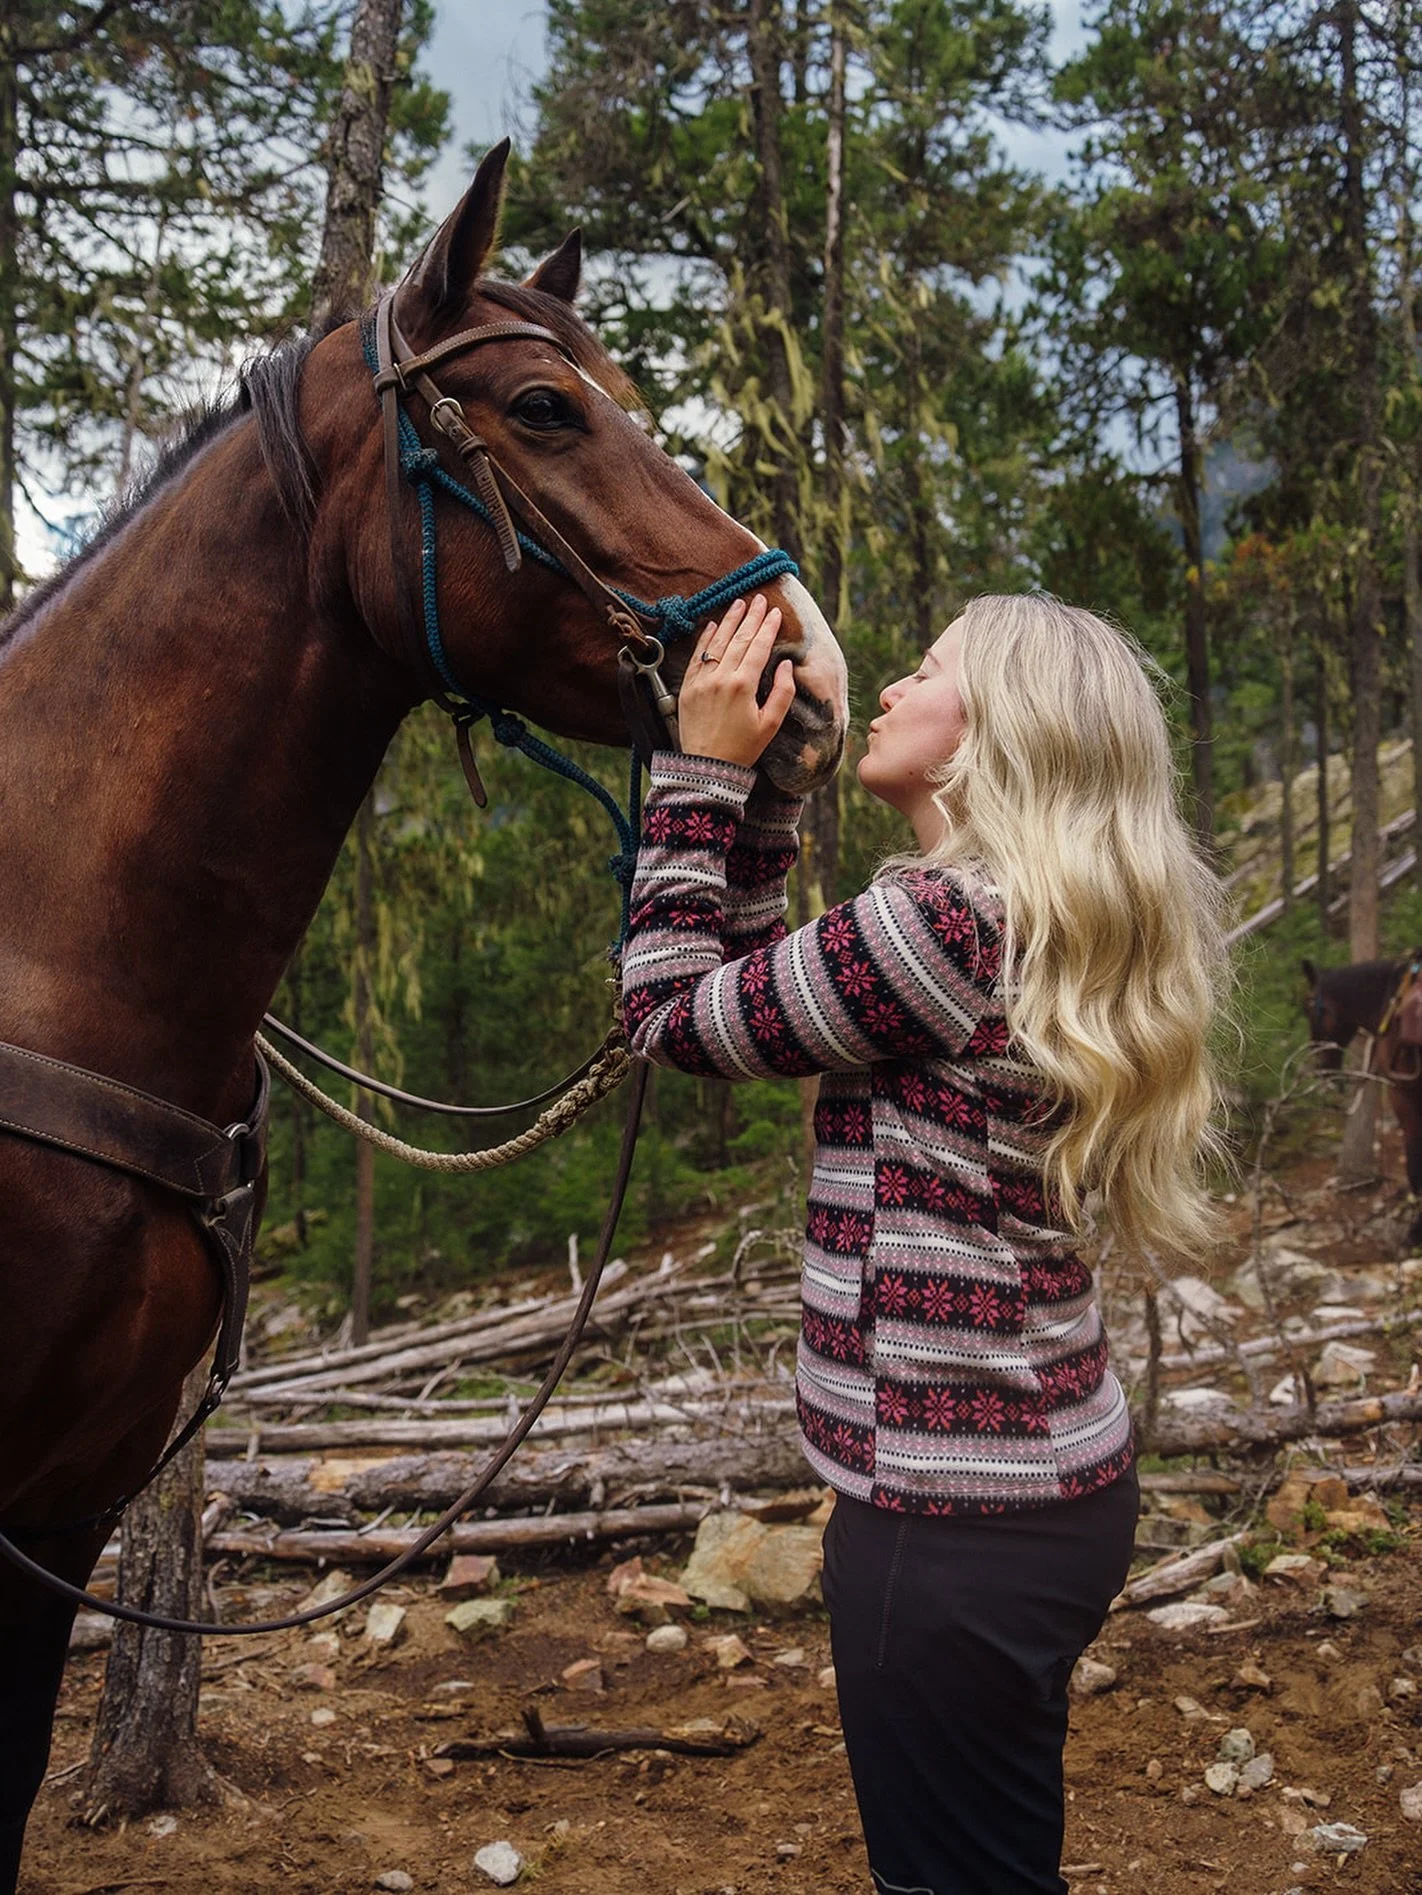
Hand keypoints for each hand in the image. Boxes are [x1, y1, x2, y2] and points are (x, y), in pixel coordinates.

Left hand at [676, 594, 795, 766]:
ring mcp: (702, 681)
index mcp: (743, 686)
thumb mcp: (770, 724)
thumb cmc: (742, 749)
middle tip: (760, 599)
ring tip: (739, 604)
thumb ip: (782, 693)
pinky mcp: (687, 687)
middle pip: (739, 639)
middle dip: (751, 617)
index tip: (776, 612)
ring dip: (730, 621)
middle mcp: (721, 678)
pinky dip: (706, 639)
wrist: (706, 768)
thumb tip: (785, 665)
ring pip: (718, 643)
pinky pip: (698, 656)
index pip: (758, 647)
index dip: (768, 628)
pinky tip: (714, 625)